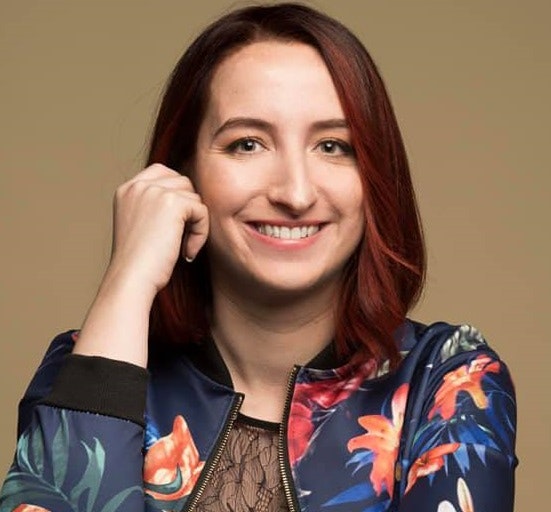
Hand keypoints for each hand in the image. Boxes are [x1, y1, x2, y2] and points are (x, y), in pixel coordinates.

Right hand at [72, 164, 208, 365]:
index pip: (162, 173)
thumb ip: (155, 207)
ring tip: (183, 247)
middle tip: (181, 238)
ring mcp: (154, 191)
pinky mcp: (173, 203)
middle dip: (188, 210)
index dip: (177, 195)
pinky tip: (187, 251)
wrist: (131, 279)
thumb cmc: (138, 263)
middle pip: (183, 183)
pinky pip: (202, 211)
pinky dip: (201, 233)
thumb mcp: (140, 226)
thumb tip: (189, 199)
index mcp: (127, 189)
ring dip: (196, 223)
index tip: (175, 225)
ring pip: (194, 197)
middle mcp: (138, 185)